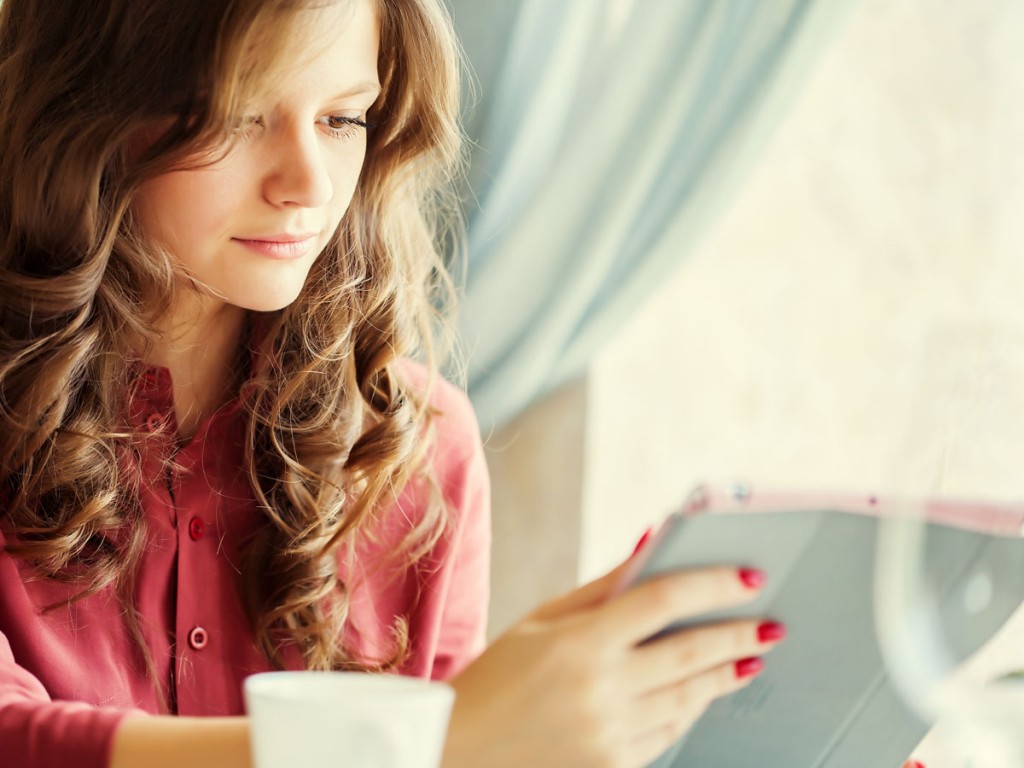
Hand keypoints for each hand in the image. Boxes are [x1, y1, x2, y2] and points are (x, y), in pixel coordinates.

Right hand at [442, 558, 782, 767]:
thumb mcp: (543, 620)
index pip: (664, 601)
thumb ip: (604, 586)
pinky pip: (668, 735)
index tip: (749, 577)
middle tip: (771, 625)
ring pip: (688, 699)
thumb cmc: (500, 675)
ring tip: (750, 658)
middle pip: (690, 654)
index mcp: (579, 642)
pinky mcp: (613, 767)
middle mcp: (599, 689)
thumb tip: (653, 542)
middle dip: (739, 636)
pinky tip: (703, 694)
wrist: (459, 750)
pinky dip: (690, 711)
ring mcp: (609, 734)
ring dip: (724, 676)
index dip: (712, 585)